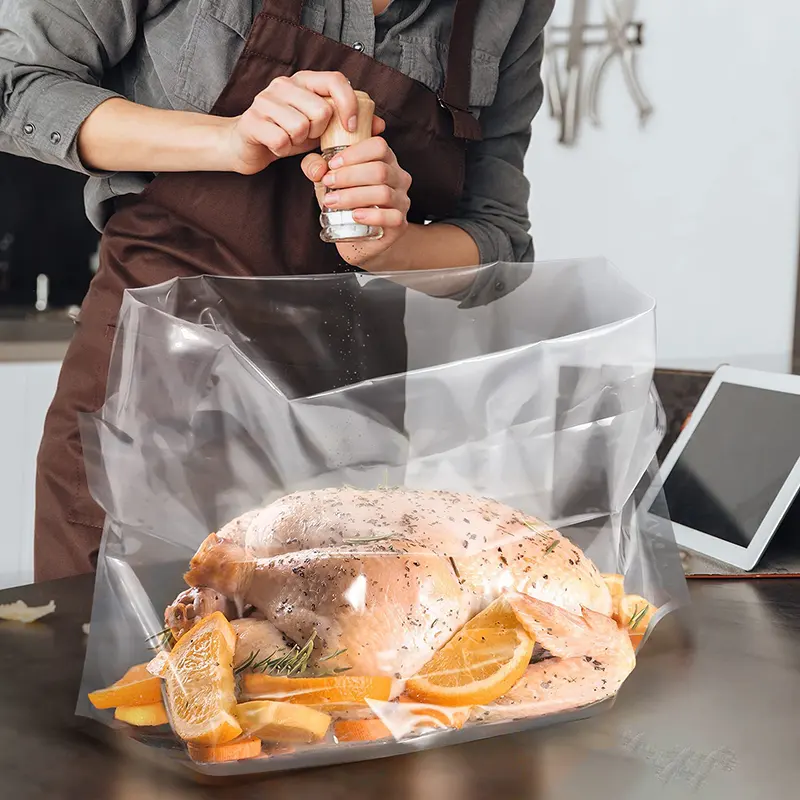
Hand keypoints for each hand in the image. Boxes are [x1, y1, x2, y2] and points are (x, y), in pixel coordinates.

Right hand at [221, 71, 381, 174]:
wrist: (247, 145)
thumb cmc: (288, 134)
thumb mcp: (321, 129)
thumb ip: (348, 124)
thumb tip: (381, 124)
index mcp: (304, 80)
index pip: (336, 80)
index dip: (349, 104)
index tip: (352, 129)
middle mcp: (284, 84)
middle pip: (321, 110)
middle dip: (319, 132)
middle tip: (307, 136)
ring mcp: (265, 100)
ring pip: (300, 126)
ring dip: (299, 142)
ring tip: (291, 140)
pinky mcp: (252, 121)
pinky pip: (281, 140)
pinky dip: (283, 150)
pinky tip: (277, 147)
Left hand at [301, 137, 411, 268]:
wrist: (358, 237)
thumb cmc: (347, 204)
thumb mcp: (329, 182)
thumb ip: (316, 168)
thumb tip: (317, 168)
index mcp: (385, 161)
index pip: (379, 146)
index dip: (355, 153)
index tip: (332, 164)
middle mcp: (398, 178)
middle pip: (379, 170)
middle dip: (349, 176)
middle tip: (328, 183)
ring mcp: (401, 201)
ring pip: (383, 193)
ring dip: (353, 196)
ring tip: (333, 201)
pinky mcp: (400, 223)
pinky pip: (391, 217)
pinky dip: (371, 215)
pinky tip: (355, 216)